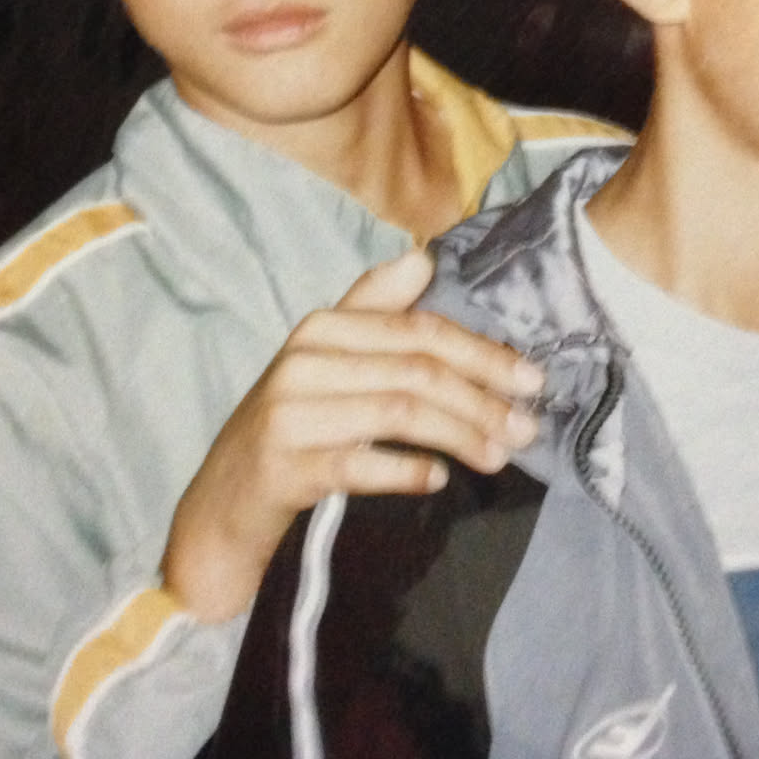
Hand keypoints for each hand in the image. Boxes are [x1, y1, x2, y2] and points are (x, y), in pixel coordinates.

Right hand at [160, 249, 543, 621]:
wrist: (225, 500)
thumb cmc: (293, 424)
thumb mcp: (328, 360)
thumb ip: (374, 309)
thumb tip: (423, 258)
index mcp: (322, 327)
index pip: (418, 329)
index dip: (481, 352)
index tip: (533, 379)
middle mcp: (304, 360)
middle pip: (415, 370)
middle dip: (482, 398)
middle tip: (528, 428)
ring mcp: (291, 412)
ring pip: (398, 412)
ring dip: (460, 435)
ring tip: (500, 457)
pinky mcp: (286, 465)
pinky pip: (360, 464)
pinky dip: (407, 471)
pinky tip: (439, 480)